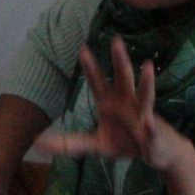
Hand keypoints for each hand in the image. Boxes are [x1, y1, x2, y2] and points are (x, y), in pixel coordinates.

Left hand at [38, 41, 187, 172]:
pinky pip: (151, 129)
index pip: (98, 82)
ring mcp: (143, 115)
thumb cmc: (125, 142)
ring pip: (144, 95)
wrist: (156, 154)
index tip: (82, 49)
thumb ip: (68, 143)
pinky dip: (150, 127)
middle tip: (116, 40)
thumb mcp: (93, 145)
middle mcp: (127, 103)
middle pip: (123, 78)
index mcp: (110, 103)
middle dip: (120, 60)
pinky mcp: (153, 133)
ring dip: (146, 81)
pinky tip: (149, 123)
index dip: (91, 67)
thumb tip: (37, 142)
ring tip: (148, 65)